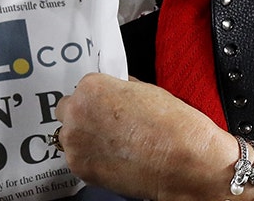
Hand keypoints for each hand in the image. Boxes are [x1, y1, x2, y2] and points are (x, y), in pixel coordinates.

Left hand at [56, 74, 253, 200]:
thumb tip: (113, 92)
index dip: (98, 100)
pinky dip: (91, 159)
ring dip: (85, 138)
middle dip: (85, 116)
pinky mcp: (79, 167)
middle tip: (108, 127)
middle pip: (69, 110)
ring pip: (71, 135)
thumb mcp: (144, 90)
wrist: (184, 161)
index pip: (83, 88)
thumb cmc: (171, 123)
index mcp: (92, 87)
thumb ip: (119, 89)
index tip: (109, 109)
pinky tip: (112, 159)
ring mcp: (75, 141)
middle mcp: (76, 112)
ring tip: (112, 146)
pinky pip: (77, 158)